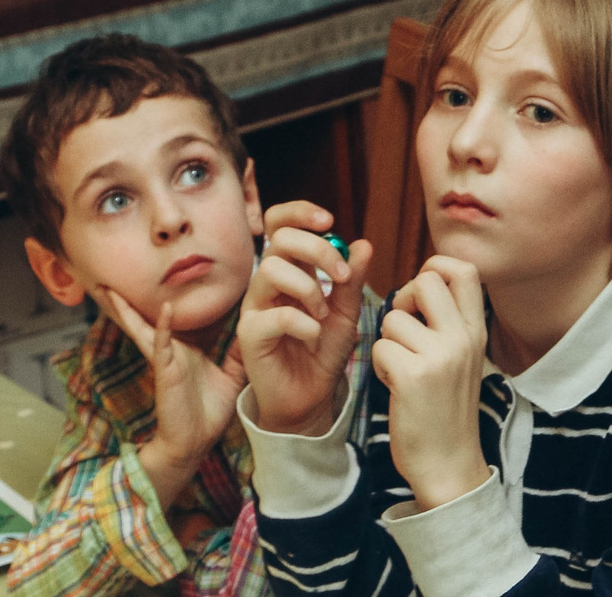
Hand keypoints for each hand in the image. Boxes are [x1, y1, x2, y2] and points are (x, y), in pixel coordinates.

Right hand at [104, 285, 246, 497]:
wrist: (195, 444)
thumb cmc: (209, 412)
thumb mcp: (231, 376)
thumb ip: (239, 352)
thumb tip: (256, 327)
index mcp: (185, 349)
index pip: (177, 319)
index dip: (172, 297)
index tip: (173, 271)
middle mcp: (172, 350)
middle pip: (151, 318)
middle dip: (134, 298)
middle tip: (123, 272)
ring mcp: (166, 359)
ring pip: (146, 327)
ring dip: (130, 308)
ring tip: (114, 288)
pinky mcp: (165, 371)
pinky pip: (161, 344)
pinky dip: (162, 326)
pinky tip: (163, 308)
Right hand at [238, 202, 371, 436]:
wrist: (311, 398)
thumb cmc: (324, 352)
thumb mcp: (347, 312)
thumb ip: (352, 280)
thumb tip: (362, 244)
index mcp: (289, 269)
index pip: (280, 224)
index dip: (299, 212)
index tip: (328, 220)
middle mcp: (267, 283)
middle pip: (279, 240)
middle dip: (316, 249)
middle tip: (342, 276)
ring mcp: (255, 307)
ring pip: (272, 269)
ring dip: (309, 288)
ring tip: (323, 314)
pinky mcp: (249, 335)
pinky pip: (274, 314)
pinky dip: (303, 323)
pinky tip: (313, 337)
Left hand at [371, 256, 491, 512]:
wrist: (449, 466)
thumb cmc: (446, 411)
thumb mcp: (462, 360)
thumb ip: (449, 324)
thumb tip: (422, 285)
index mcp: (476, 332)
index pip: (464, 270)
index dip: (436, 268)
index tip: (422, 296)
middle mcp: (463, 339)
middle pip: (426, 280)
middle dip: (404, 297)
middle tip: (405, 327)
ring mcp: (440, 357)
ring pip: (393, 317)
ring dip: (387, 341)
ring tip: (401, 369)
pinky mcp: (413, 377)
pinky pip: (380, 347)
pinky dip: (379, 366)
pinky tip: (395, 387)